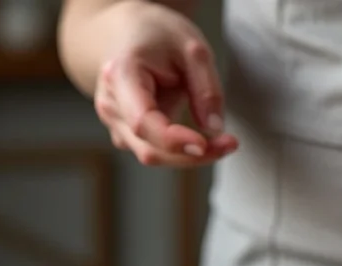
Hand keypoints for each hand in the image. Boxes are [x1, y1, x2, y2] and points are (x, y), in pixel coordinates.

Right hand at [91, 1, 237, 165]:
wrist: (126, 33)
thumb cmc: (156, 35)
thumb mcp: (193, 49)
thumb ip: (206, 88)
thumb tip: (214, 129)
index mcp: (121, 75)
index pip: (142, 121)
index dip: (173, 140)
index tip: (204, 145)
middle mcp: (111, 105)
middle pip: (149, 148)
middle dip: (191, 155)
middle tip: (230, 144)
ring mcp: (114, 123)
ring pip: (152, 155)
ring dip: (189, 156)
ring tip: (224, 143)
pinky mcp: (125, 134)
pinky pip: (154, 151)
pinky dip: (181, 151)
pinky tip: (202, 139)